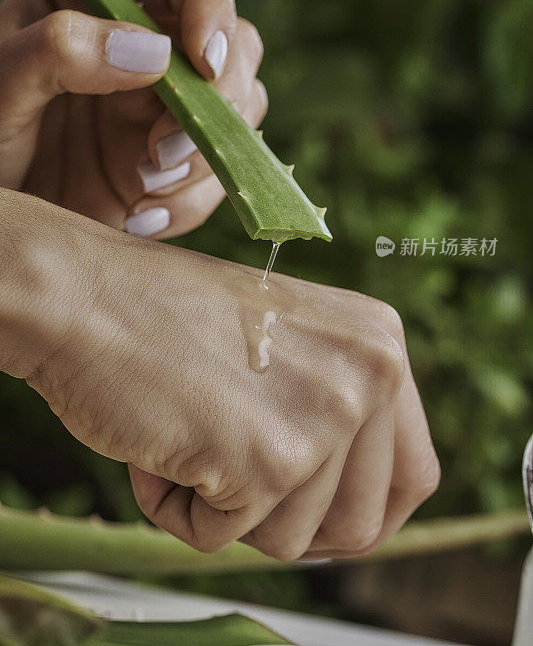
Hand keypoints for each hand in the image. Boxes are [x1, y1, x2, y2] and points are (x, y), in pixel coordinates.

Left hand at [0, 0, 265, 236]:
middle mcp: (145, 47)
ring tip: (142, 188)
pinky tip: (138, 218)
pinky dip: (191, 203)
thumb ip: (59, 50)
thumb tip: (156, 54)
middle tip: (163, 153)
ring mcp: (163, 109)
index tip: (203, 65)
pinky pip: (217, 177)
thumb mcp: (0, 84)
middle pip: (236, 46)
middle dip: (217, 104)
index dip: (212, 6)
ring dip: (205, 159)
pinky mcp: (171, 166)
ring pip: (240, 115)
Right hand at [10, 194, 439, 560]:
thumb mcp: (289, 349)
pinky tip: (159, 445)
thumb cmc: (170, 319)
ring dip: (227, 510)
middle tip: (230, 476)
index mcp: (382, 344)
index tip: (321, 524)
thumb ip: (336, 412)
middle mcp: (372, 376)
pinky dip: (177, 510)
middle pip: (361, 524)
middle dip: (289, 522)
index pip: (414, 475)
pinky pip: (222, 539)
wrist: (91, 294)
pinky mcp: (268, 462)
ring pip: (291, 541)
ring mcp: (326, 419)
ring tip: (188, 436)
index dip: (366, 515)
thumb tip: (352, 515)